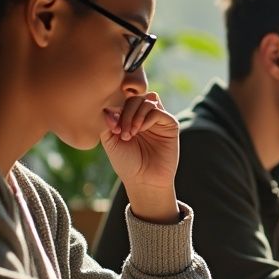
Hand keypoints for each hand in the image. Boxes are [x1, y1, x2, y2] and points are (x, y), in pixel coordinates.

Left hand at [101, 92, 179, 221]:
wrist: (143, 180)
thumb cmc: (126, 163)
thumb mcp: (110, 141)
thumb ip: (107, 122)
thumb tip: (109, 106)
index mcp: (131, 118)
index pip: (125, 100)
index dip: (117, 108)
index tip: (112, 128)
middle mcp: (146, 117)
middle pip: (137, 97)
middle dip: (126, 111)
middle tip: (121, 131)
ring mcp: (158, 121)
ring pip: (148, 100)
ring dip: (135, 114)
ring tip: (130, 133)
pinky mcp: (170, 125)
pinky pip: (158, 111)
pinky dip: (146, 118)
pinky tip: (140, 131)